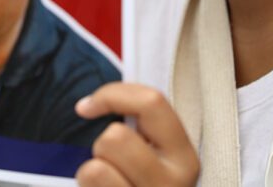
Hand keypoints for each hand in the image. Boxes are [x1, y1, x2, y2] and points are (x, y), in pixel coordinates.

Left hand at [75, 83, 198, 186]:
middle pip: (114, 138)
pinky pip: (90, 184)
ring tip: (106, 185)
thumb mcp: (152, 155)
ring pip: (95, 168)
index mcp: (184, 157)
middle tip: (111, 164)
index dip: (111, 95)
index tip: (87, 107)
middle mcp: (174, 183)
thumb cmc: (140, 185)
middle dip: (100, 147)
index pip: (151, 102)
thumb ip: (139, 128)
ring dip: (91, 174)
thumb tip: (88, 106)